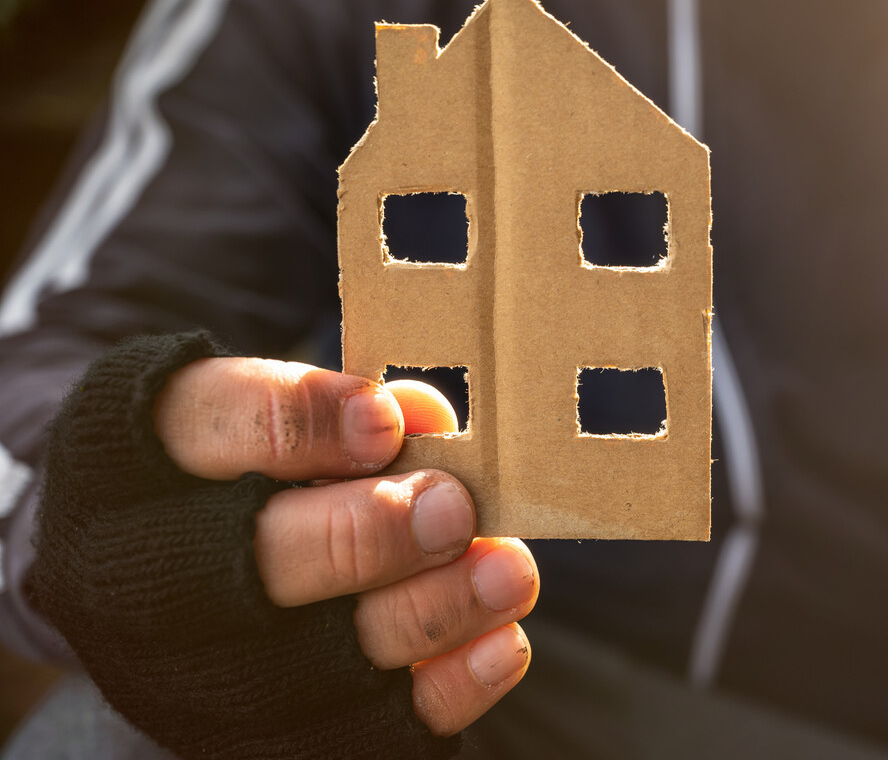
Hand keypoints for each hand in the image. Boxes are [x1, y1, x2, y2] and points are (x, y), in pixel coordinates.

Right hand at [152, 357, 537, 735]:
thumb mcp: (266, 415)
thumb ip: (340, 408)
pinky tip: (501, 644)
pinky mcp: (261, 737)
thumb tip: (424, 417)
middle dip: (368, 533)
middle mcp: (140, 577)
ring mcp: (197, 673)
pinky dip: (444, 690)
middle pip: (256, 558)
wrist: (176, 597)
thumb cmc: (239, 477)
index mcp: (131, 465)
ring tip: (507, 572)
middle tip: (454, 507)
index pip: (207, 424)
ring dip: (429, 611)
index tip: (386, 421)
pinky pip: (362, 731)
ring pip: (317, 655)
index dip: (300, 421)